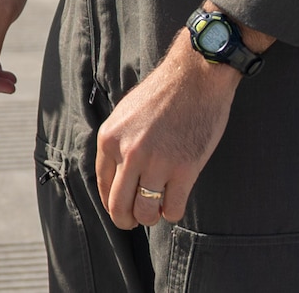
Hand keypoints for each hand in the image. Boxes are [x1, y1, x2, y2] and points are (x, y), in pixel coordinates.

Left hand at [94, 30, 240, 228]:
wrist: (195, 77)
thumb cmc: (162, 95)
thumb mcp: (125, 115)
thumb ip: (119, 143)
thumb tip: (117, 176)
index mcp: (109, 139)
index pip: (103, 185)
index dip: (111, 203)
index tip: (120, 210)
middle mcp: (128, 153)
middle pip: (119, 205)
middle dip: (126, 220)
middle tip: (135, 221)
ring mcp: (156, 163)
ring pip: (145, 212)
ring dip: (151, 217)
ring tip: (157, 212)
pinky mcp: (185, 170)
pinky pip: (172, 209)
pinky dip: (172, 213)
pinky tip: (174, 205)